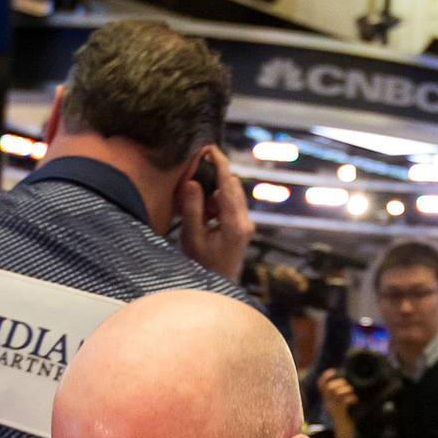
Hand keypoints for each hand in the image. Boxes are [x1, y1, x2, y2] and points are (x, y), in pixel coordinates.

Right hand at [176, 146, 252, 280]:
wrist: (219, 288)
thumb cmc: (203, 267)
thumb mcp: (192, 238)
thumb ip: (192, 209)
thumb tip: (192, 182)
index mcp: (235, 224)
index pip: (228, 185)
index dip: (219, 163)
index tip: (210, 148)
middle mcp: (245, 222)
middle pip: (233, 186)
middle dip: (215, 177)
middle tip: (194, 174)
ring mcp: (246, 225)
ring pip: (231, 195)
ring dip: (214, 192)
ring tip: (197, 206)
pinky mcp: (243, 227)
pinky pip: (230, 205)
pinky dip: (216, 202)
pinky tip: (203, 215)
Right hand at [317, 369, 358, 437]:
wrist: (343, 433)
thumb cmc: (343, 417)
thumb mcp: (339, 406)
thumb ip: (340, 397)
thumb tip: (347, 385)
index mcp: (327, 400)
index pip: (321, 385)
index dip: (325, 377)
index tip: (333, 372)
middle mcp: (328, 403)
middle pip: (330, 387)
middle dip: (339, 383)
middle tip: (348, 387)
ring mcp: (333, 407)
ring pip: (336, 392)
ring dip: (345, 389)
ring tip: (351, 392)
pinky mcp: (340, 412)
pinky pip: (343, 401)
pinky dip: (350, 398)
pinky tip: (354, 400)